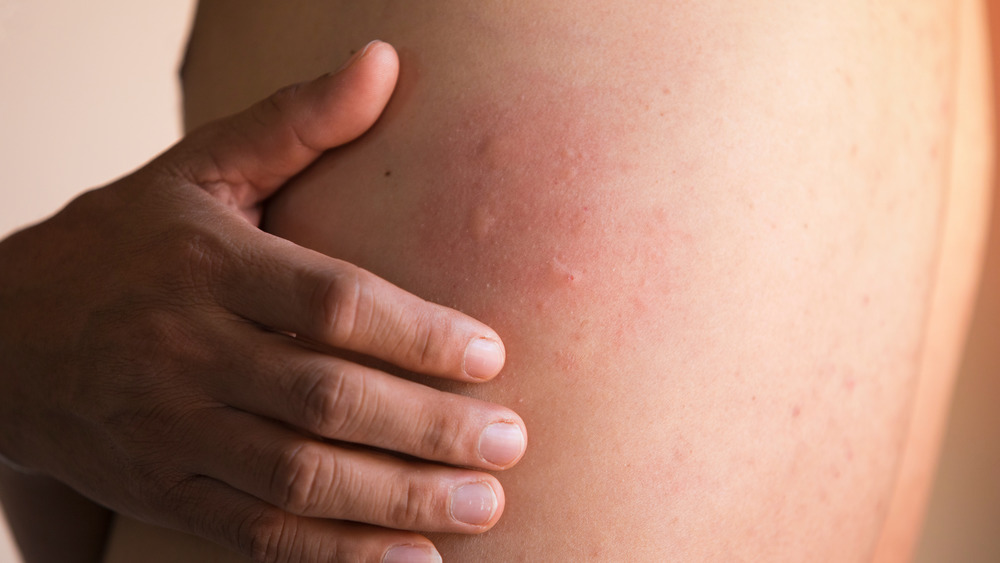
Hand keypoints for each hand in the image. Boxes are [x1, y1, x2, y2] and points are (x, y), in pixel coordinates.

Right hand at [0, 41, 524, 562]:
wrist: (0, 336)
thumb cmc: (122, 243)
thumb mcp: (197, 172)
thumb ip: (295, 124)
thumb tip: (386, 63)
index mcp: (206, 264)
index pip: (330, 302)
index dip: (417, 333)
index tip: (492, 355)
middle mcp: (186, 351)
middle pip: (326, 398)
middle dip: (428, 428)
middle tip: (510, 442)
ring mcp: (169, 430)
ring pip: (298, 478)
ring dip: (398, 500)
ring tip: (484, 507)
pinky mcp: (159, 490)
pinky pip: (256, 535)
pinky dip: (336, 556)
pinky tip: (409, 562)